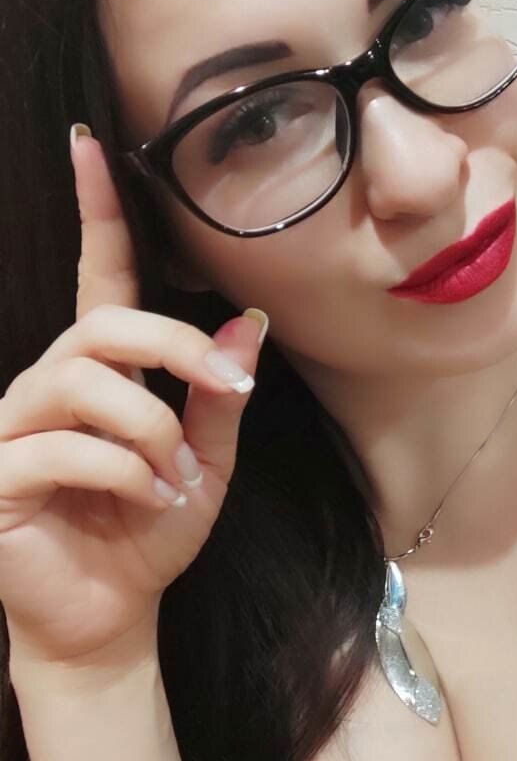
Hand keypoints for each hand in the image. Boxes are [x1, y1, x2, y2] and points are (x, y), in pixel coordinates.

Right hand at [0, 125, 266, 672]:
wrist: (110, 616)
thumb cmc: (149, 534)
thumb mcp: (205, 463)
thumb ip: (218, 398)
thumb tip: (248, 326)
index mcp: (99, 375)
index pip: (97, 280)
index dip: (95, 213)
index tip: (91, 144)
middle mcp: (47, 386)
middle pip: (102, 323)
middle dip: (176, 349)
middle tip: (225, 394)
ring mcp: (11, 429)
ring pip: (83, 381)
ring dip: (150, 428)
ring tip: (175, 476)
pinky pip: (61, 446)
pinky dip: (123, 472)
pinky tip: (150, 501)